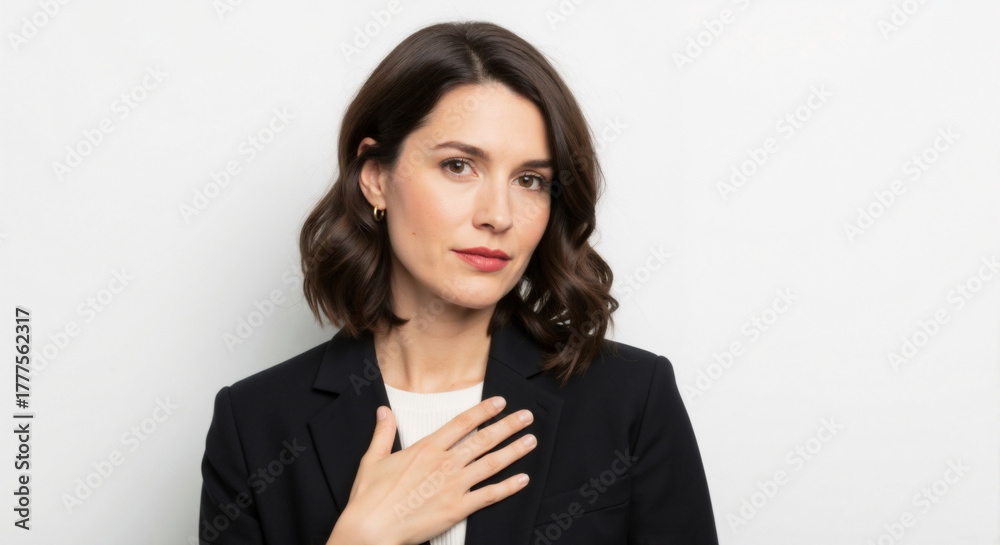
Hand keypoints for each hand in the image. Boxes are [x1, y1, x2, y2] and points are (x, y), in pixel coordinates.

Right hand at [326, 396, 535, 544]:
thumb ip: (384, 433)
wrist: (371, 528)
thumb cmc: (370, 497)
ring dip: (514, 451)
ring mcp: (453, 486)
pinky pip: (489, 495)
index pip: (462, 423)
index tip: (500, 402)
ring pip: (491, 464)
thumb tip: (384, 412)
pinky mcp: (457, 508)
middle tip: (526, 417)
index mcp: (426, 448)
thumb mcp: (373, 459)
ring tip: (531, 441)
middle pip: (484, 439)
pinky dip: (508, 487)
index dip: (484, 411)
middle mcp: (444, 463)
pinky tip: (523, 480)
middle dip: (508, 426)